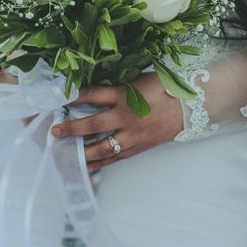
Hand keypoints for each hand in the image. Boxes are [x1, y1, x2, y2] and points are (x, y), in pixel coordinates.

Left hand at [51, 73, 182, 171]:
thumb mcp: (141, 80)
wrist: (191, 108)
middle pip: (93, 125)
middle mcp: (127, 117)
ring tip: (65, 154)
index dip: (73, 97)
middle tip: (54, 131)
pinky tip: (87, 166)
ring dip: (82, 152)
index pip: (93, 95)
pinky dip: (100, 163)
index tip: (56, 98)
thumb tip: (96, 89)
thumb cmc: (167, 89)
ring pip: (103, 147)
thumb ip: (119, 86)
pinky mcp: (139, 147)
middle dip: (71, 129)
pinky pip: (116, 158)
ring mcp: (133, 135)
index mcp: (126, 96)